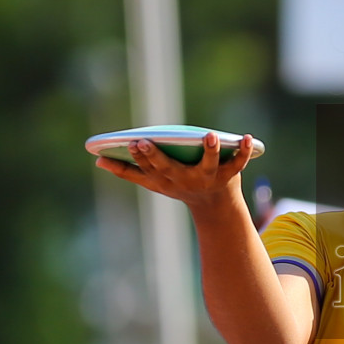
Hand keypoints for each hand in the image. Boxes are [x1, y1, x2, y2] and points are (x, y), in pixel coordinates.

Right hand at [95, 133, 257, 209]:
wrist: (215, 207)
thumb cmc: (178, 185)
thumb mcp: (152, 181)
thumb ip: (127, 171)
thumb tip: (97, 161)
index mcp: (164, 181)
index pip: (147, 170)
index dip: (138, 158)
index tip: (130, 143)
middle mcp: (184, 180)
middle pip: (169, 168)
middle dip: (156, 156)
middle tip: (144, 141)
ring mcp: (207, 178)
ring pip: (208, 164)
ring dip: (209, 150)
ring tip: (209, 136)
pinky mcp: (229, 175)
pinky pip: (238, 163)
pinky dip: (243, 150)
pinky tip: (245, 136)